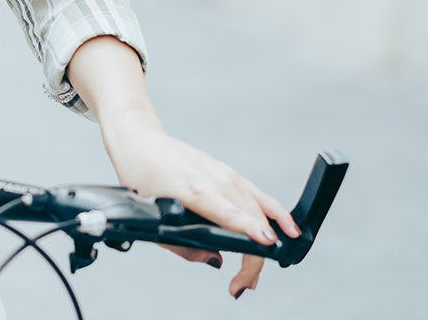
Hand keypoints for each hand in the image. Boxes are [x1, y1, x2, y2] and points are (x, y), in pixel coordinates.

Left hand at [101, 118, 298, 298]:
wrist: (140, 141)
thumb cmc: (142, 178)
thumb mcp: (152, 220)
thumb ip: (184, 247)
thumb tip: (215, 261)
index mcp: (194, 191)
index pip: (230, 213)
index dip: (250, 229)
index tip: (266, 244)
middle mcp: (216, 181)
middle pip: (251, 221)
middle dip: (254, 258)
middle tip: (243, 285)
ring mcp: (225, 175)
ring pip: (260, 209)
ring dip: (270, 240)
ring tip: (259, 271)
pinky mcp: (229, 173)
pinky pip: (259, 196)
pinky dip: (276, 214)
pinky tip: (287, 229)